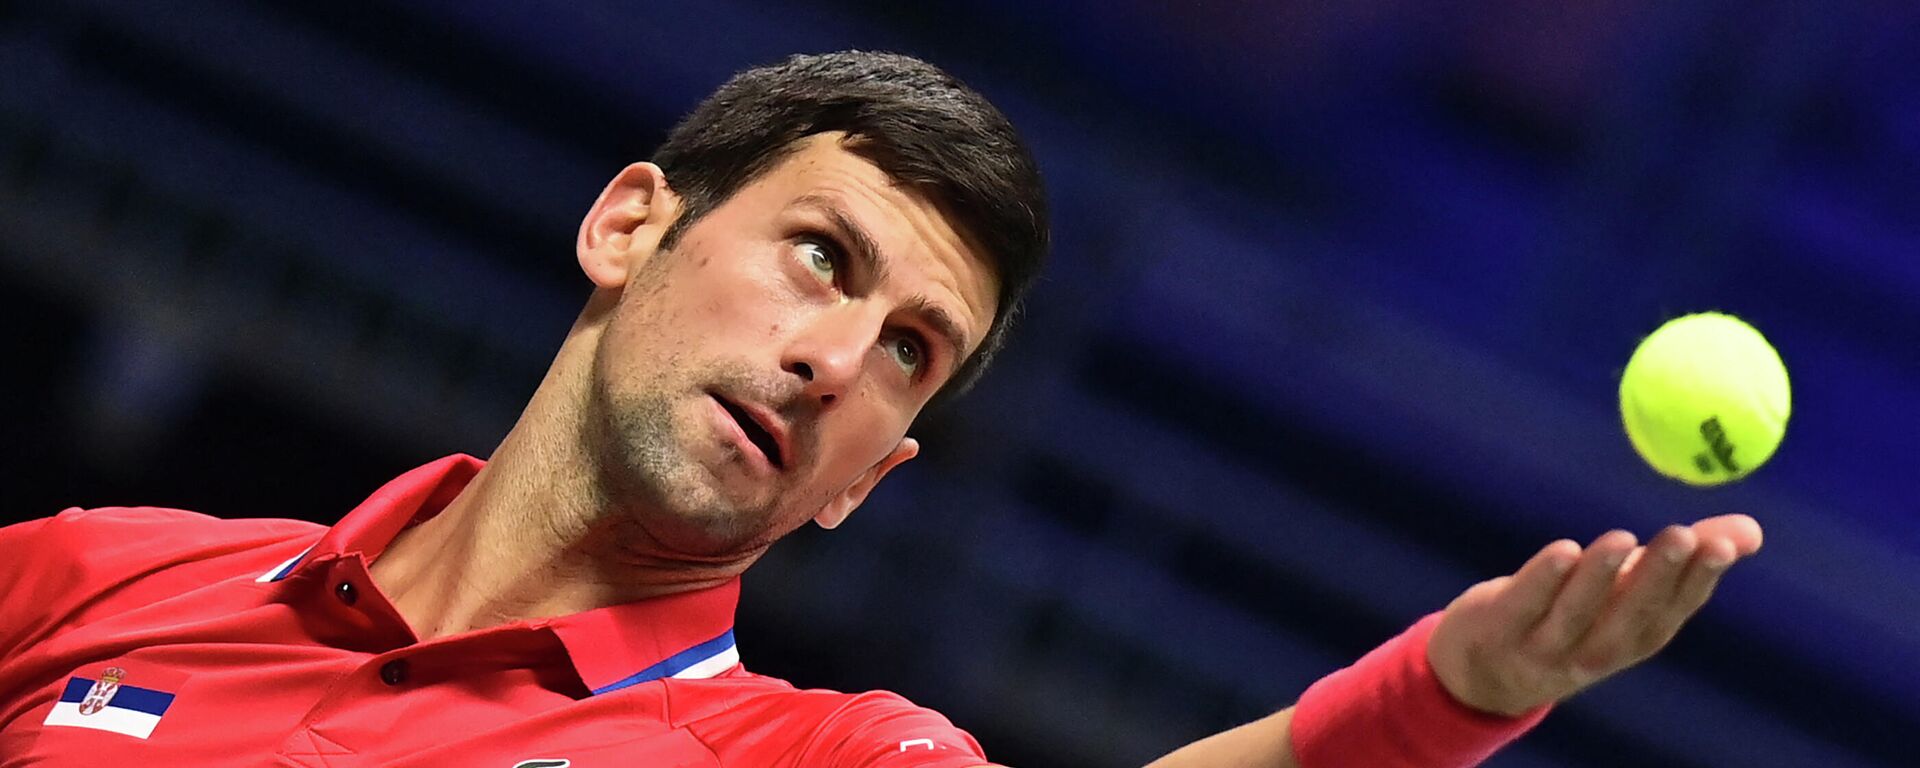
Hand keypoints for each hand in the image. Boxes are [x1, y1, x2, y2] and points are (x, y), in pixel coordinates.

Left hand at [1425, 515, 1763, 716]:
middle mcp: (1596, 651)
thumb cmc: (1572, 617)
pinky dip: (1543, 580)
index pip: (1672, 611)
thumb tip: (1750, 531)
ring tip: (1621, 539)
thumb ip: (1683, 562)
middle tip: (1682, 535)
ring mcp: (1546, 646)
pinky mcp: (1500, 629)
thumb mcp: (1627, 594)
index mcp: (1634, 639)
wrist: (1484, 671)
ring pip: (1576, 614)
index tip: (1721, 543)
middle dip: (1657, 577)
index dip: (1697, 579)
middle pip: (1630, 617)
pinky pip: (1525, 606)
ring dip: (1600, 577)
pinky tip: (1562, 551)